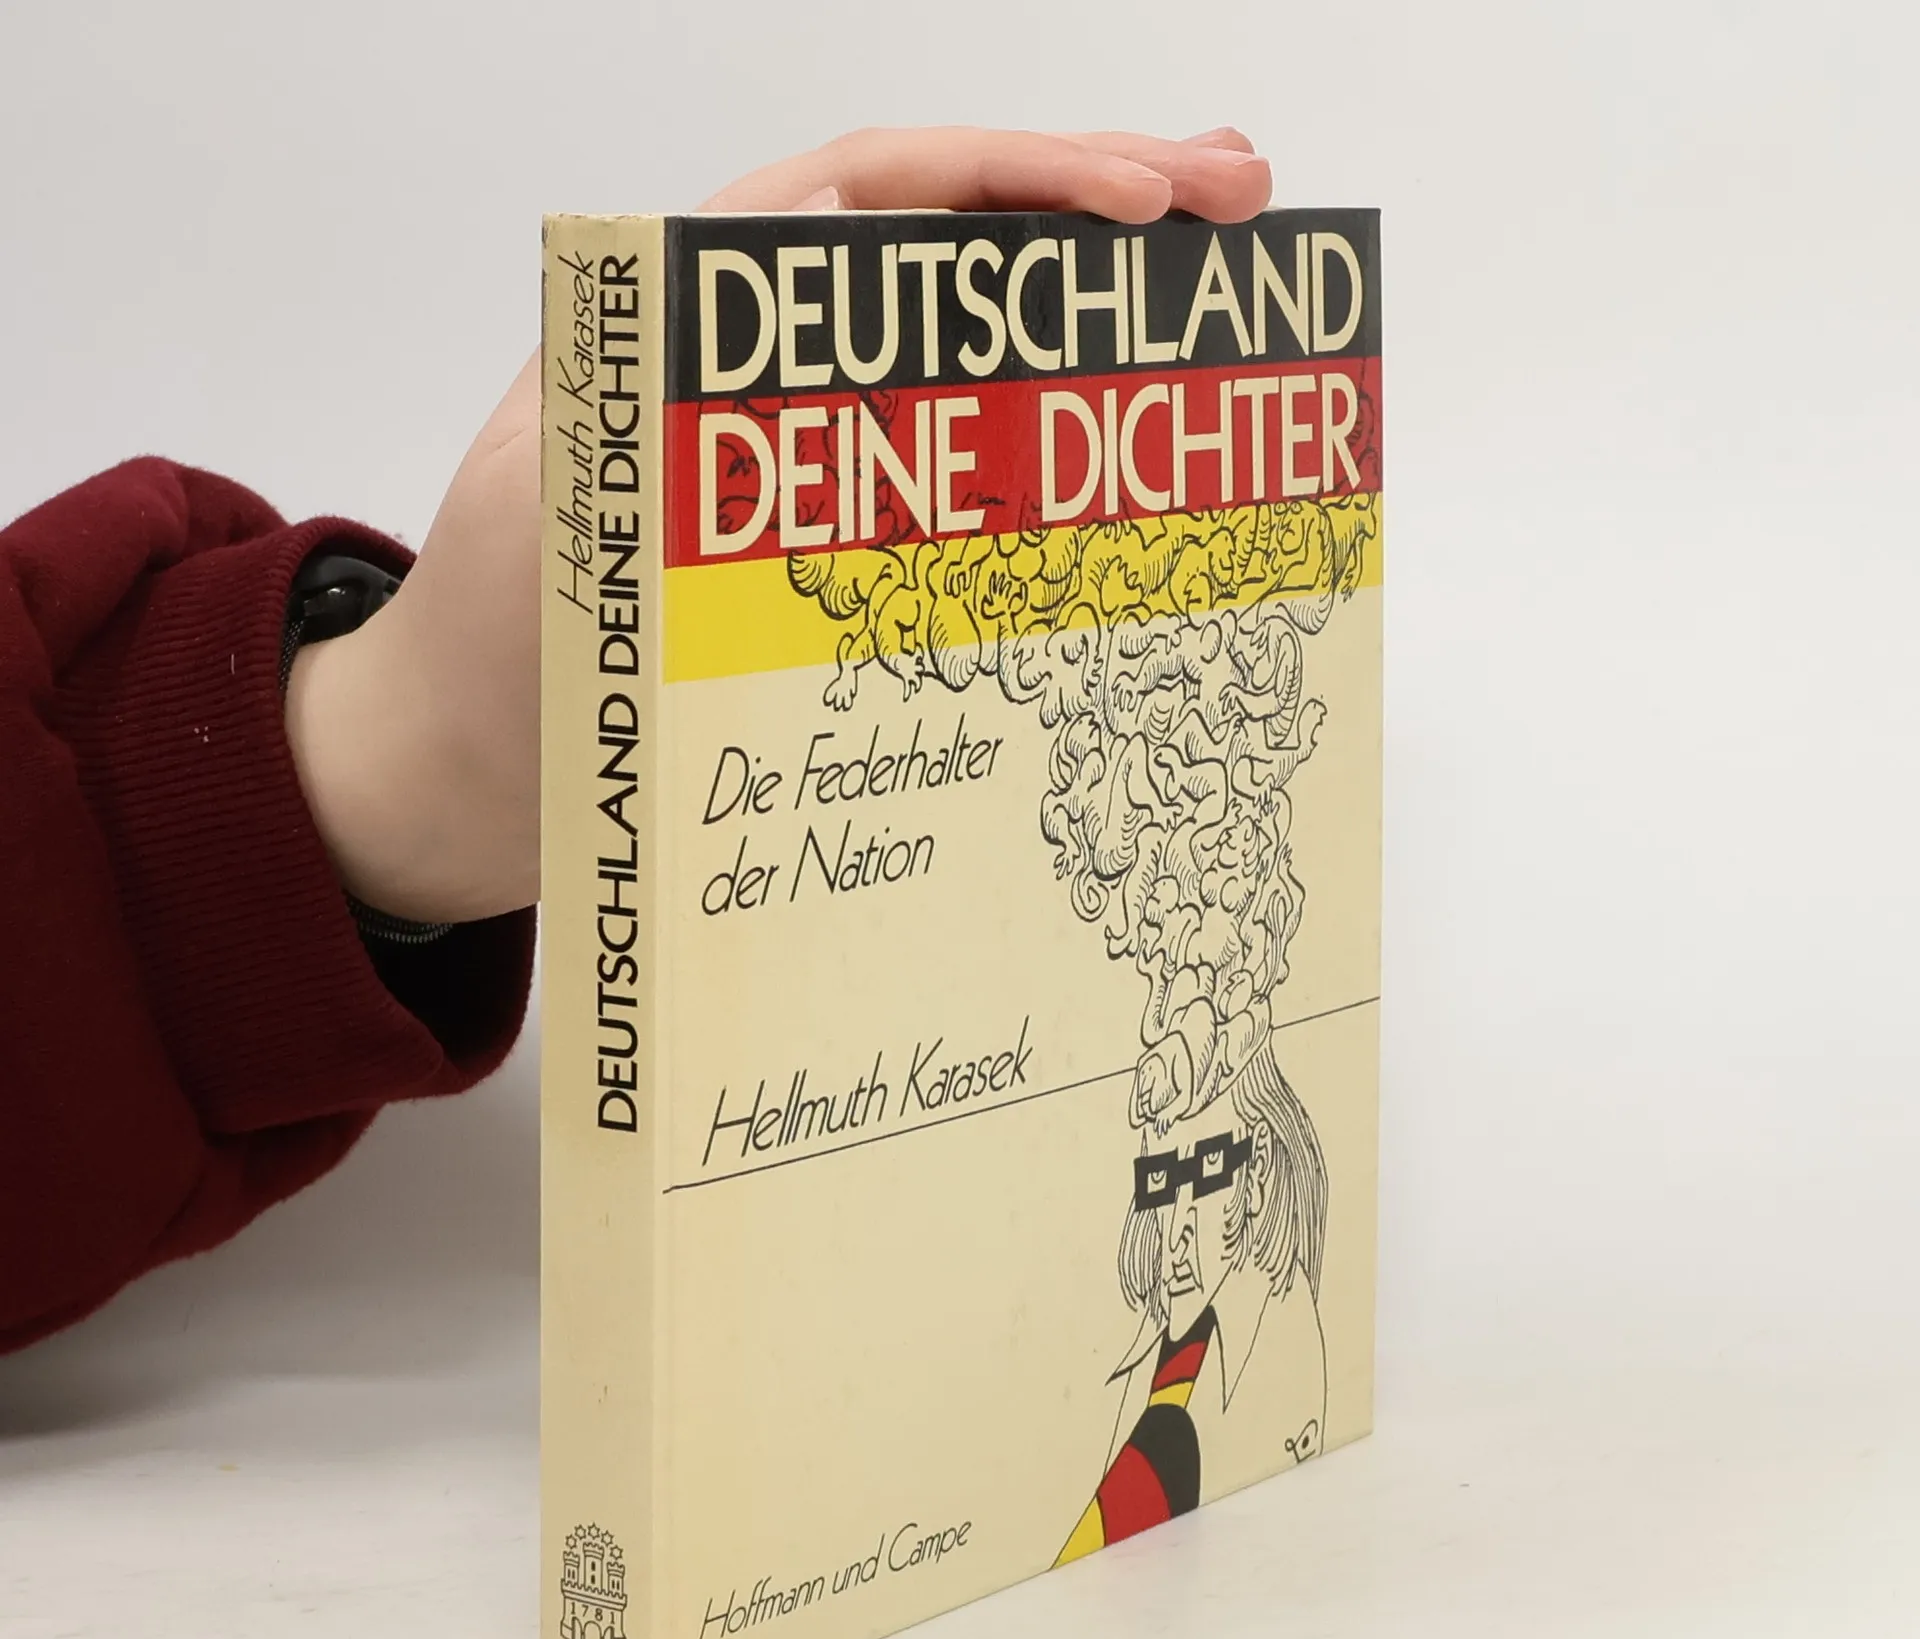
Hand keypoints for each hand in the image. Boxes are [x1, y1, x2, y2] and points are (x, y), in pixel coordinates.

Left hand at [285, 126, 1272, 924]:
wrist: (472, 776)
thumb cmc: (492, 651)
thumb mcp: (547, 512)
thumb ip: (641, 407)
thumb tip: (790, 273)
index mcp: (695, 319)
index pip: (877, 196)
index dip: (1015, 182)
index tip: (1136, 202)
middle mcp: (770, 365)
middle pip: (949, 246)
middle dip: (1097, 204)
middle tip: (1241, 195)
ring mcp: (813, 451)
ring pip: (970, 348)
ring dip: (1095, 308)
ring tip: (1227, 276)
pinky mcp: (838, 538)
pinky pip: (961, 466)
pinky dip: (1055, 437)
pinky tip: (1137, 428)